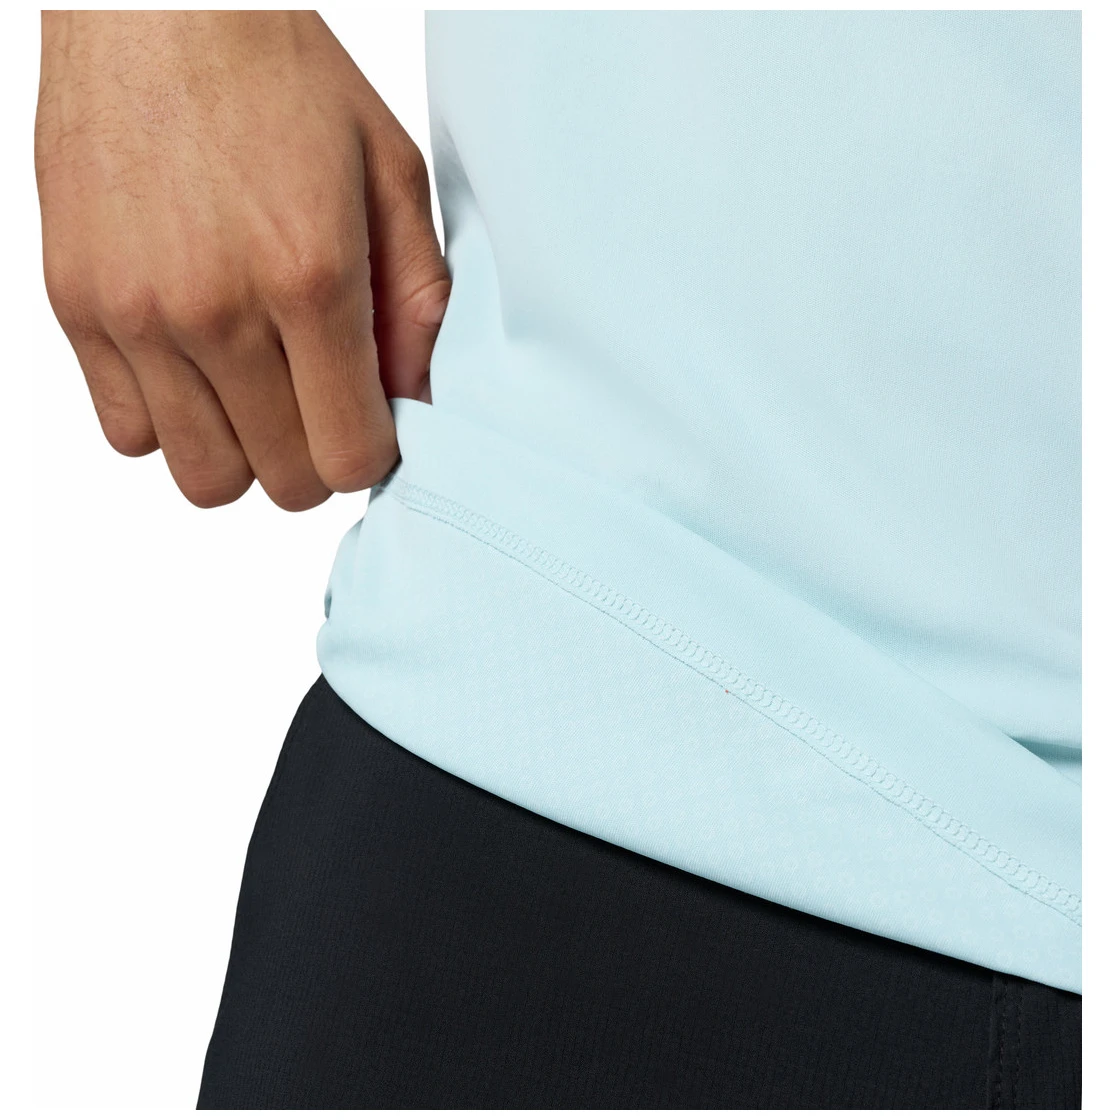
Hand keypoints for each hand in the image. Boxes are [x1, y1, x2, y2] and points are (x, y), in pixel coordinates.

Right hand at [35, 11, 447, 509]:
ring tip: (255, 390)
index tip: (369, 423)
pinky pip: (129, 434)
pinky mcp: (77, 306)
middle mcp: (217, 310)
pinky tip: (194, 366)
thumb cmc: (281, 80)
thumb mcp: (390, 173)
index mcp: (310, 277)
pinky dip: (170, 421)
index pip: (349, 456)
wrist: (155, 6)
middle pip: (283, 481)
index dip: (370, 454)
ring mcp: (138, 315)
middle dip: (315, 459)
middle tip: (317, 404)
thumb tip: (417, 400)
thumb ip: (417, 302)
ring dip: (244, 452)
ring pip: (204, 476)